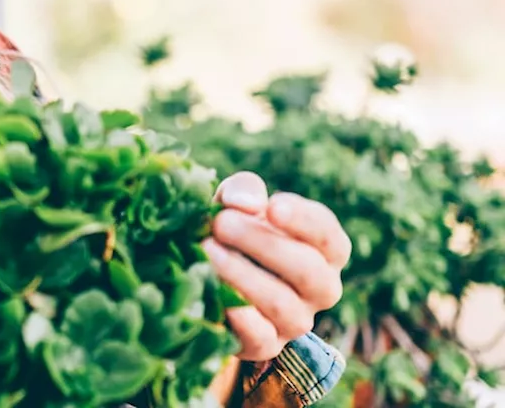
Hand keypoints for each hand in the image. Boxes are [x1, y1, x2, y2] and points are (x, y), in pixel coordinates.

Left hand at [203, 172, 350, 360]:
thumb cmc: (233, 230)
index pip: (330, 237)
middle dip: (261, 243)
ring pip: (281, 304)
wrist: (208, 276)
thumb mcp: (237, 202)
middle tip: (220, 223)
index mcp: (325, 252)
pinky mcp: (267, 346)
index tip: (272, 206)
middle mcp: (321, 289)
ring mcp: (297, 321)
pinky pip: (261, 339)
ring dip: (241, 274)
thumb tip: (247, 204)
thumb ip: (244, 190)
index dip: (304, 221)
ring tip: (206, 249)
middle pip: (307, 270)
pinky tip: (212, 288)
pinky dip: (237, 316)